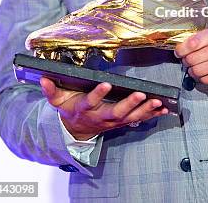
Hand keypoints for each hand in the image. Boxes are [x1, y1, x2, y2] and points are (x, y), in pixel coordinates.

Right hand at [40, 78, 168, 139]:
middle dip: (129, 104)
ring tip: (158, 102)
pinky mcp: (121, 122)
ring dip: (145, 110)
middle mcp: (100, 116)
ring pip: (130, 118)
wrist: (75, 130)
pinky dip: (151, 115)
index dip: (98, 94)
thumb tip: (43, 78)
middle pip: (115, 112)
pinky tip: (164, 109)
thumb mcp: (57, 101)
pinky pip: (137, 120)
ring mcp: (112, 122)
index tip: (107, 84)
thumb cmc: (69, 108)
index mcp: (84, 108)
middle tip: (142, 94)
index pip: (90, 101)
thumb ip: (51, 90)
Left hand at [175, 28, 207, 86]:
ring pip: (197, 71)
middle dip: (186, 61)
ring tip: (195, 68)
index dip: (181, 49)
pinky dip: (201, 78)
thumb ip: (204, 37)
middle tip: (187, 61)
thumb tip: (184, 44)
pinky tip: (204, 74)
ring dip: (192, 71)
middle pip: (193, 58)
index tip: (178, 52)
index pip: (193, 42)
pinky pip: (206, 79)